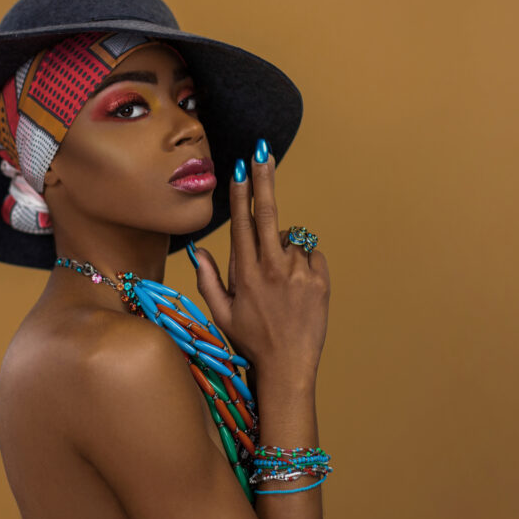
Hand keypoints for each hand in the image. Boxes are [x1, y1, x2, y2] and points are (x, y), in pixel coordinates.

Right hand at [191, 140, 329, 383]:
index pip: (242, 223)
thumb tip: (197, 248)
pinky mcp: (320, 280)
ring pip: (293, 239)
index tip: (240, 166)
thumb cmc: (251, 342)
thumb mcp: (220, 314)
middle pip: (268, 213)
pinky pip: (313, 255)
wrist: (288, 368)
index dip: (240, 192)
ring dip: (286, 249)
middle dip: (264, 179)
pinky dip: (305, 263)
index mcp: (245, 273)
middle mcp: (271, 268)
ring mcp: (298, 273)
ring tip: (282, 285)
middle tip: (261, 151)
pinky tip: (298, 289)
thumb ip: (207, 279)